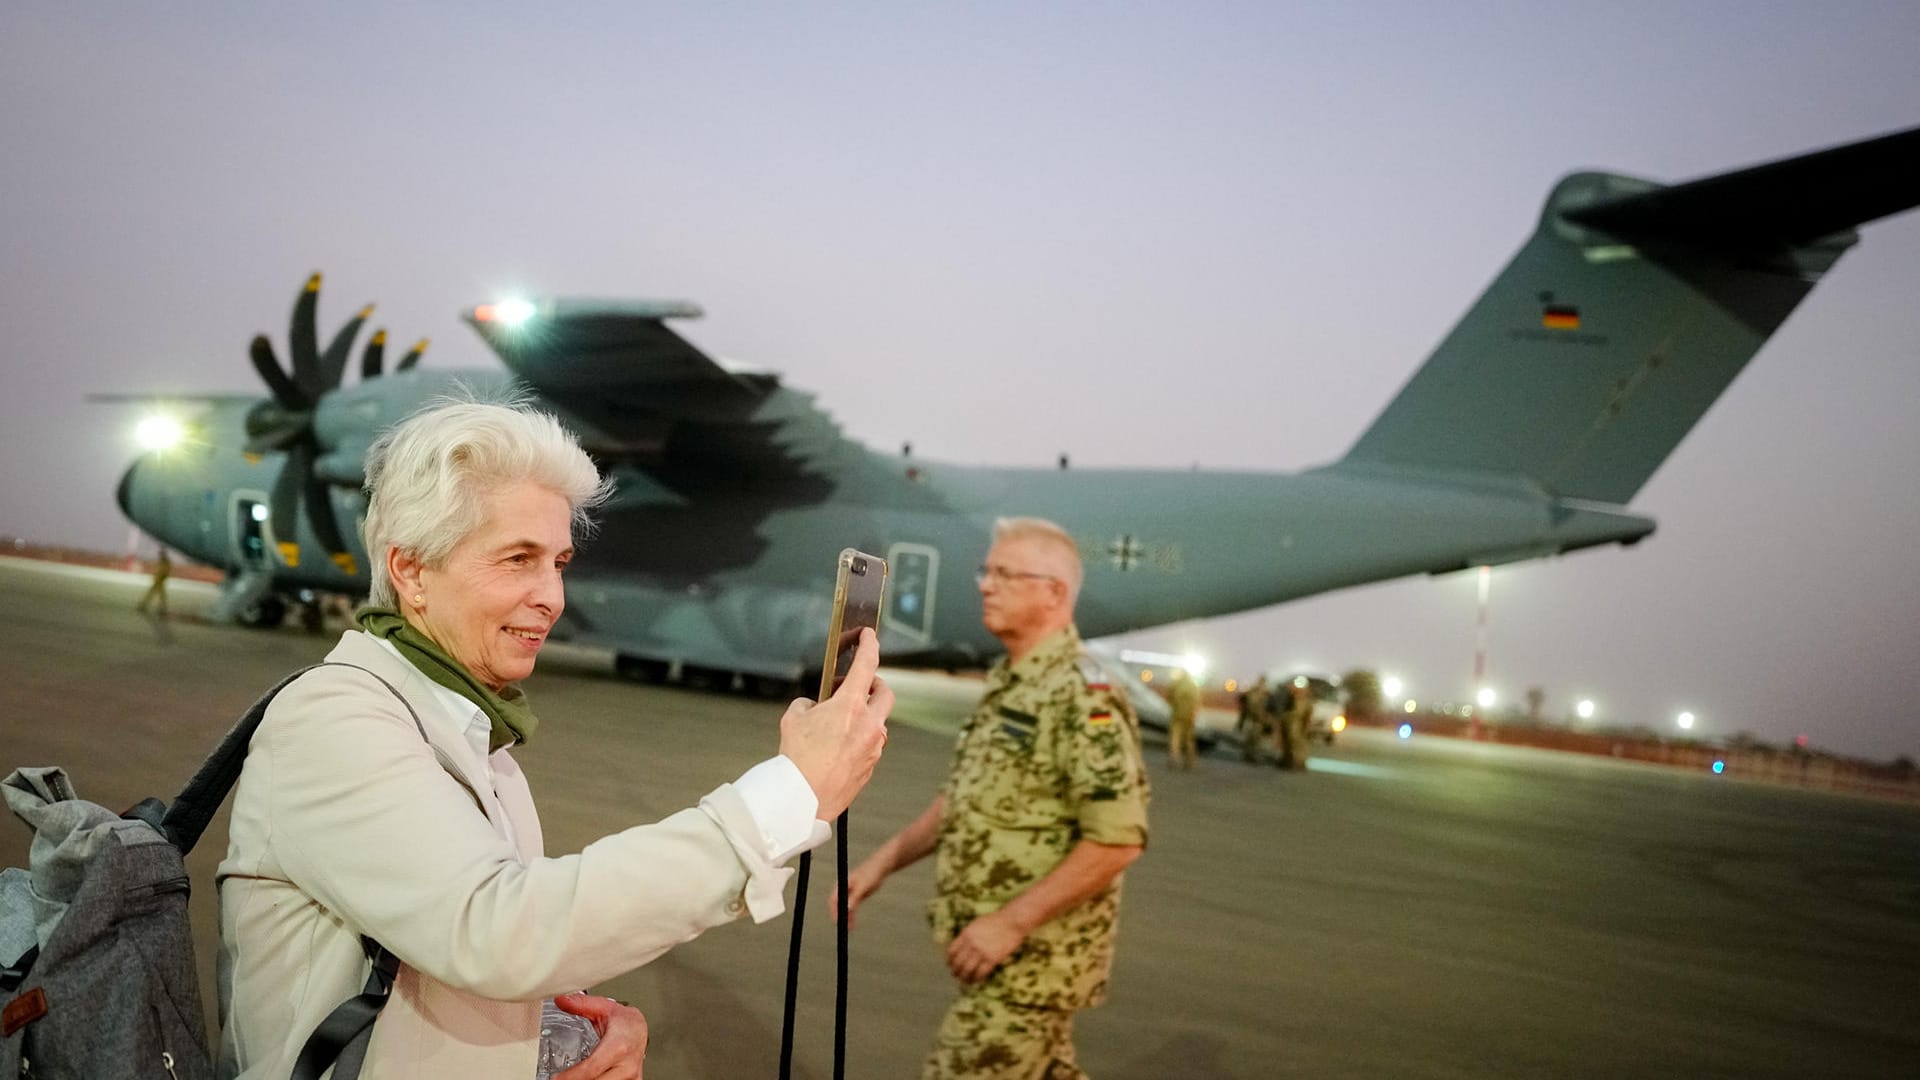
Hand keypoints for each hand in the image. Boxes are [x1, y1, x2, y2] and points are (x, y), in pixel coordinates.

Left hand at [552, 993, 646, 1079]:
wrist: (641, 1030)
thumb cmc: (625, 1022)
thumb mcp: (603, 1008)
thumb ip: (581, 1005)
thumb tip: (562, 1000)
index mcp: (619, 1047)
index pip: (591, 1068)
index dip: (572, 1076)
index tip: (557, 1078)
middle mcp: (627, 1066)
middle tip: (560, 1078)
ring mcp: (631, 1078)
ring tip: (571, 1076)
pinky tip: (586, 1077)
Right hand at [780, 628, 893, 818]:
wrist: (802, 799)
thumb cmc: (796, 759)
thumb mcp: (793, 719)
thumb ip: (807, 705)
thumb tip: (814, 708)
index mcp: (850, 706)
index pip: (867, 664)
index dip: (870, 645)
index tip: (869, 636)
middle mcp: (869, 724)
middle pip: (885, 693)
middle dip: (874, 685)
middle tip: (857, 686)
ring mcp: (873, 747)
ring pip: (879, 723)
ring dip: (866, 716)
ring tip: (841, 722)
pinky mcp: (871, 766)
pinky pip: (871, 745)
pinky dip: (860, 739)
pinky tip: (839, 747)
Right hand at [831, 858, 888, 928]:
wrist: (881, 867)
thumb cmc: (871, 873)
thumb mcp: (863, 887)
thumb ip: (855, 898)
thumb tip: (848, 908)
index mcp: (843, 884)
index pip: (834, 900)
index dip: (834, 911)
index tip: (837, 920)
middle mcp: (844, 889)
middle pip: (838, 905)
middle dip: (840, 916)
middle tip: (844, 927)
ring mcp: (851, 893)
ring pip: (845, 908)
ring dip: (846, 918)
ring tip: (850, 928)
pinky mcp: (857, 896)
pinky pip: (852, 908)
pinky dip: (852, 915)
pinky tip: (853, 923)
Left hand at [945, 909, 1026, 983]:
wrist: (1012, 922)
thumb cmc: (996, 921)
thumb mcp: (976, 925)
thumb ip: (968, 935)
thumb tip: (961, 946)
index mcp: (965, 934)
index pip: (952, 951)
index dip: (950, 960)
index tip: (950, 965)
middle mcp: (971, 944)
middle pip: (958, 962)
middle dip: (956, 971)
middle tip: (956, 975)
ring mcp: (981, 952)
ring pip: (967, 970)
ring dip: (964, 977)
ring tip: (965, 981)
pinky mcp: (992, 959)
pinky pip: (981, 973)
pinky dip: (977, 978)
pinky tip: (976, 980)